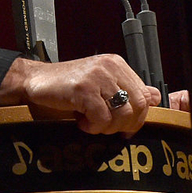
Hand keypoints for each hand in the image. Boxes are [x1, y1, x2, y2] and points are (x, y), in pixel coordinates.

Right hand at [0, 54, 160, 134]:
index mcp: (116, 64)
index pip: (145, 96)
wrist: (35, 81)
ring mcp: (96, 76)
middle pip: (138, 106)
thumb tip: (156, 96)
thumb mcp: (101, 84)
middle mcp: (109, 67)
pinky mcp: (83, 89)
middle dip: (125, 125)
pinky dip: (93, 127)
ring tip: (93, 124)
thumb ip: (127, 88)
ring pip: (122, 114)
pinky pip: (101, 118)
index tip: (124, 127)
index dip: (138, 117)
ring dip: (107, 127)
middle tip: (108, 128)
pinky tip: (82, 122)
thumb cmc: (67, 86)